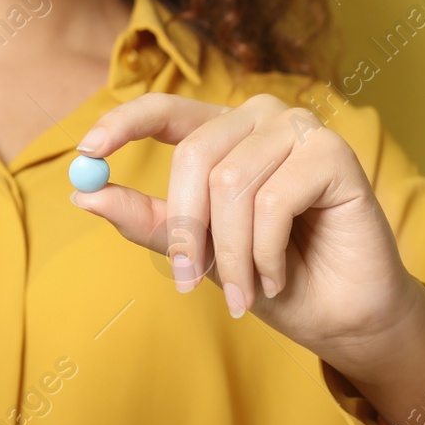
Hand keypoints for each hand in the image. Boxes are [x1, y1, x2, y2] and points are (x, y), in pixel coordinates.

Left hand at [70, 91, 421, 370]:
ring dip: (232, 254)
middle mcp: (260, 119)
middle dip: (188, 230)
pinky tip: (279, 274)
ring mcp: (299, 129)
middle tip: (187, 281)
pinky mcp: (333, 152)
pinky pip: (274, 200)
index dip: (123, 124)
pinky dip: (267, 252)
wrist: (339, 315)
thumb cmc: (268, 277)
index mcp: (223, 132)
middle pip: (195, 155)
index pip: (164, 109)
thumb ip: (149, 221)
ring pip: (233, 184)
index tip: (85, 154)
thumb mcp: (197, 252)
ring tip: (246, 290)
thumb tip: (85, 195)